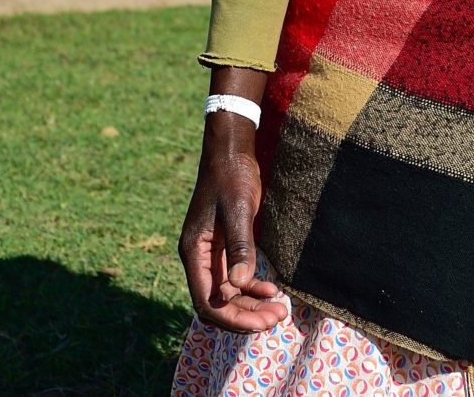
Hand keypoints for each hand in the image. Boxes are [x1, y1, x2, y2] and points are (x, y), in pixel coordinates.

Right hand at [177, 108, 287, 332]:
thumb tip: (240, 285)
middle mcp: (198, 258)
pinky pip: (234, 279)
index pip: (207, 302)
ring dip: (250, 305)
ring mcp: (210, 254)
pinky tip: (271, 289)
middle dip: (245, 316)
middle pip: (217, 303)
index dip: (233, 318)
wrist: (231, 152)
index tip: (262, 322)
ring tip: (279, 309)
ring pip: (227, 294)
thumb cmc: (232, 177)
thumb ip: (240, 246)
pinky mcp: (224, 248)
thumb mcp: (239, 210)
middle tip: (278, 318)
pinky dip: (251, 288)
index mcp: (193, 252)